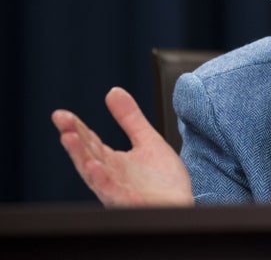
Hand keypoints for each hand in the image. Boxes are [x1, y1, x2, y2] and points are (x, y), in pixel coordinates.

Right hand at [51, 87, 193, 206]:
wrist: (181, 206)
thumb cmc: (163, 182)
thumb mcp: (147, 140)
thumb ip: (130, 118)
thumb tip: (113, 91)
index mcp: (112, 162)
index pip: (89, 141)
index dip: (76, 127)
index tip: (61, 114)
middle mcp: (110, 176)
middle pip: (87, 154)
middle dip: (73, 137)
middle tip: (62, 121)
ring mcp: (118, 190)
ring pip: (93, 173)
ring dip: (80, 156)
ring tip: (69, 138)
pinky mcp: (130, 203)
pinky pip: (112, 192)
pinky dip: (101, 180)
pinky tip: (94, 167)